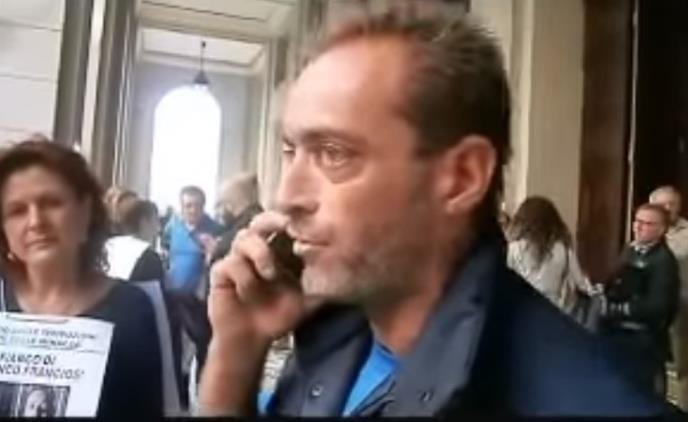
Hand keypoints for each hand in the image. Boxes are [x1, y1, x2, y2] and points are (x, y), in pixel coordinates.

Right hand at [207, 211, 316, 345]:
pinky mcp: (221, 272)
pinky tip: (249, 295)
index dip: (296, 213)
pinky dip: (245, 279)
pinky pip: (231, 264)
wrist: (252, 339)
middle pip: (261, 221)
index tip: (312, 208)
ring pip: (244, 238)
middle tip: (287, 224)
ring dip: (260, 254)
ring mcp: (237, 258)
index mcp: (278, 249)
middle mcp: (257, 248)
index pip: (285, 223)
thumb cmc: (280, 315)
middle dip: (274, 220)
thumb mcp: (308, 300)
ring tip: (271, 275)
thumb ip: (324, 284)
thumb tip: (347, 271)